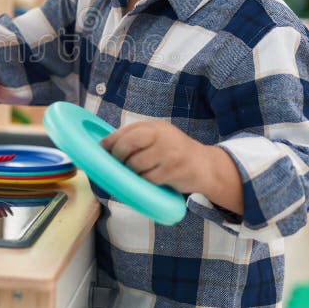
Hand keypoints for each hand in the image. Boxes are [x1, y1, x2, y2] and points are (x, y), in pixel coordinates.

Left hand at [100, 120, 243, 212]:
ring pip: (136, 164)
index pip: (126, 131)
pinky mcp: (174, 169)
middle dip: (118, 156)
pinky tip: (151, 179)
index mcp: (155, 126)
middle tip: (119, 164)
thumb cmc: (175, 153)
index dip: (110, 142)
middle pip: (127, 144)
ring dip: (132, 172)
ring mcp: (169, 152)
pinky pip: (149, 178)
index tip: (102, 150)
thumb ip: (137, 139)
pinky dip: (146, 181)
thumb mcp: (158, 139)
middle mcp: (162, 135)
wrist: (206, 166)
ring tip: (138, 173)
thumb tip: (105, 147)